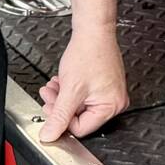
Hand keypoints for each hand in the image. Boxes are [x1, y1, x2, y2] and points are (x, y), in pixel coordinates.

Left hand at [38, 27, 128, 141]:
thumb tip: (50, 135)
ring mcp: (111, 92)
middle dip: (60, 106)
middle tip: (49, 95)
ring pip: (80, 105)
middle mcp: (115, 101)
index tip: (51, 108)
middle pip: (80, 117)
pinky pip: (84, 95)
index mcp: (111, 106)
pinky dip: (71, 90)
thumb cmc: (89, 52)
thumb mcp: (70, 90)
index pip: (81, 128)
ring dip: (63, 97)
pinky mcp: (106, 84)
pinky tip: (62, 81)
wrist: (93, 29)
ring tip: (54, 86)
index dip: (62, 120)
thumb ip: (59, 117)